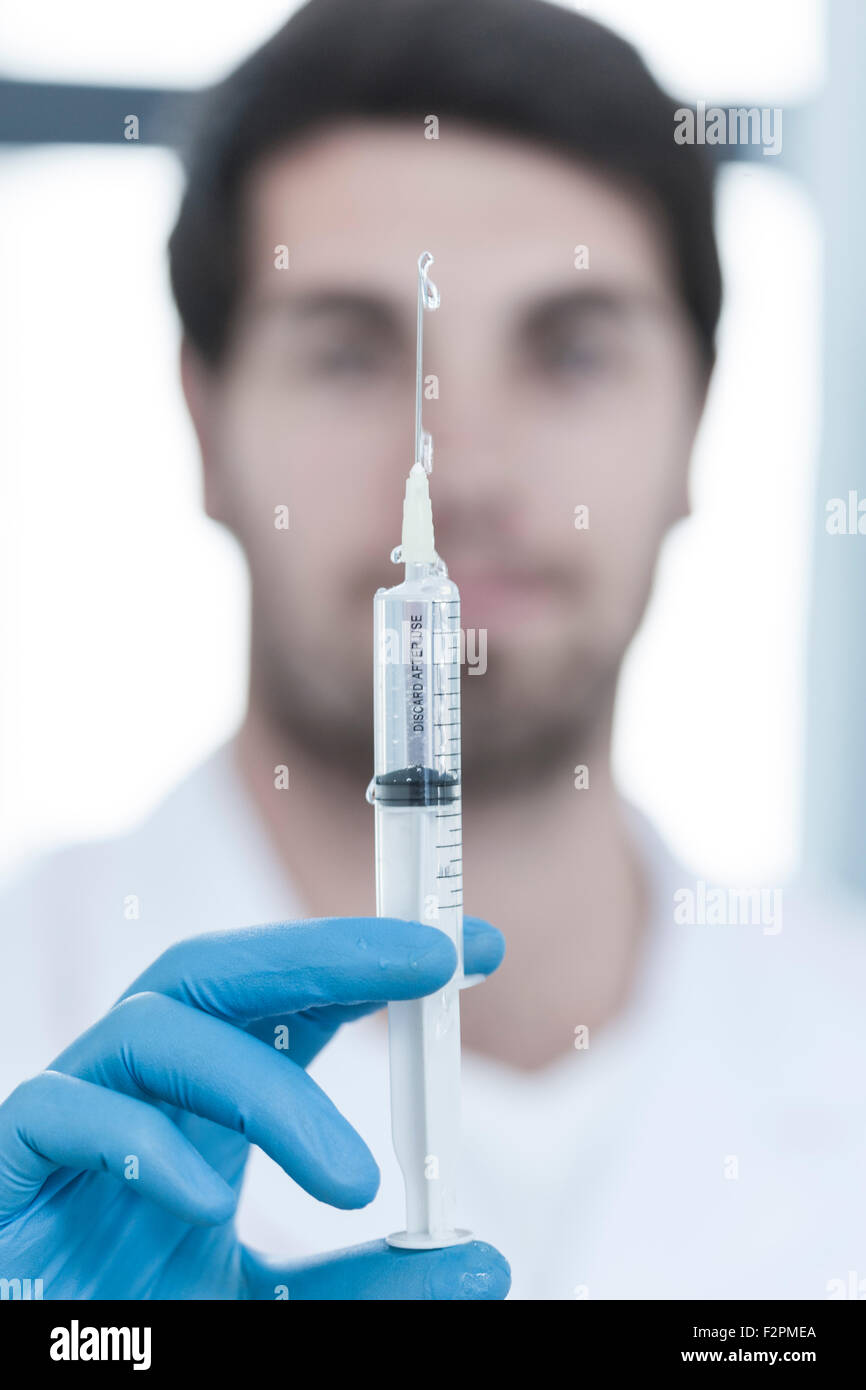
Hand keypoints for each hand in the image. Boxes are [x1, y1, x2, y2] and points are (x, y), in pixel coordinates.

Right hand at [0, 916, 508, 1298]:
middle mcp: (145, 1088)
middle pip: (222, 970)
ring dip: (262, 1085)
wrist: (40, 1368)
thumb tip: (483, 1261)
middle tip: (431, 957)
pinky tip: (201, 1196)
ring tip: (353, 1182)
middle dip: (328, 949)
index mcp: (209, 1105)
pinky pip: (60, 1109)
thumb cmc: (143, 1326)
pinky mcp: (12, 1160)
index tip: (477, 948)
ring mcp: (74, 1115)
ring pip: (152, 1026)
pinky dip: (137, 1138)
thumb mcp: (279, 1308)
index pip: (291, 1001)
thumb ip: (369, 1285)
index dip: (376, 964)